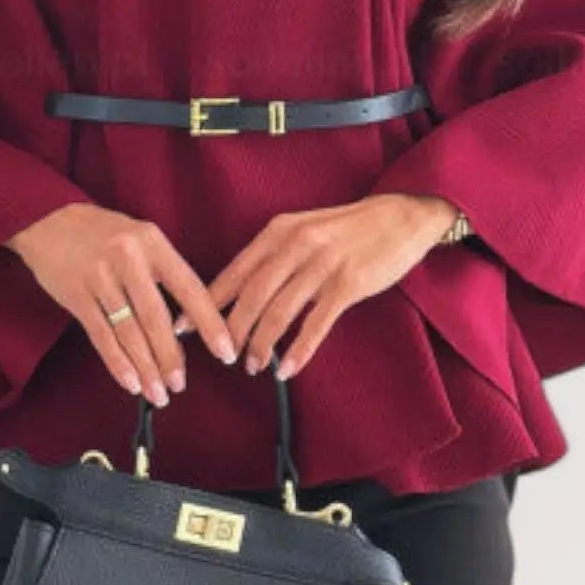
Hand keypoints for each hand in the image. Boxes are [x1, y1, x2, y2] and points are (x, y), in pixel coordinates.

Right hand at [7, 202, 238, 405]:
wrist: (47, 219)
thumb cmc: (103, 233)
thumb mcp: (140, 238)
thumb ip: (163, 272)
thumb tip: (188, 324)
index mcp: (153, 243)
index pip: (189, 288)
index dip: (209, 324)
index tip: (225, 353)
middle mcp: (128, 258)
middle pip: (156, 317)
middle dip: (170, 357)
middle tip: (180, 385)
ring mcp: (100, 277)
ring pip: (129, 332)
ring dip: (145, 368)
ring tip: (158, 393)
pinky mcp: (76, 294)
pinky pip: (101, 336)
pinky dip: (117, 363)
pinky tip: (130, 383)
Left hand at [172, 192, 457, 381]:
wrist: (400, 216)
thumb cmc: (349, 229)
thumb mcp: (304, 229)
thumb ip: (275, 255)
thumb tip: (242, 292)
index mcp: (279, 231)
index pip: (234, 271)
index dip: (207, 303)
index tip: (184, 327)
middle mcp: (296, 245)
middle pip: (251, 296)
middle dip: (233, 331)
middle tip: (224, 357)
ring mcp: (322, 264)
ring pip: (279, 312)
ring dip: (263, 344)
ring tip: (254, 366)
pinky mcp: (348, 283)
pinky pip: (316, 323)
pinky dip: (299, 350)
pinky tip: (288, 368)